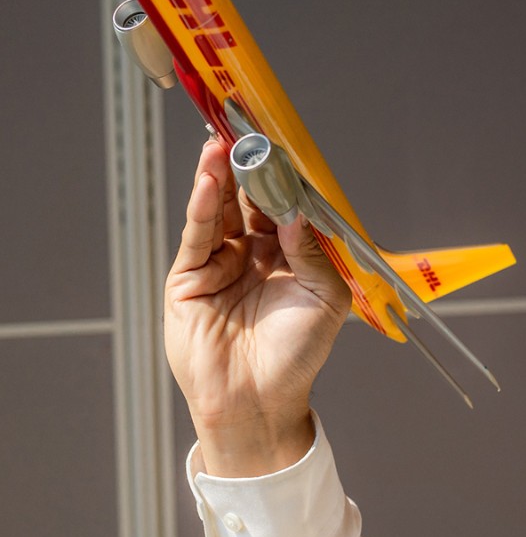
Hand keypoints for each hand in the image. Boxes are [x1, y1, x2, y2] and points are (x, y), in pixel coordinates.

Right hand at [166, 139, 350, 476]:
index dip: (284, 181)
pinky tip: (208, 183)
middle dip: (250, 170)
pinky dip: (202, 207)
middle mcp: (255, 256)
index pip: (285, 208)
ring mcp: (221, 266)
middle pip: (249, 202)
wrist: (259, 401)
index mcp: (290, 259)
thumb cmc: (297, 356)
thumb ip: (312, 252)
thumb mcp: (325, 298)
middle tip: (249, 135)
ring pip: (220, 212)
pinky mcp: (190, 279)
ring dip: (221, 178)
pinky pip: (198, 237)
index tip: (285, 150)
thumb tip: (298, 211)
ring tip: (222, 146)